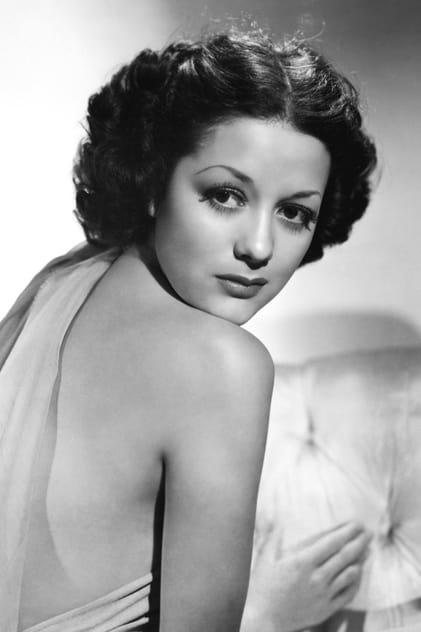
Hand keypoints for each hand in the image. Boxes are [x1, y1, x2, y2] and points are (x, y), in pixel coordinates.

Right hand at [242, 522, 371, 631]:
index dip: (346, 532)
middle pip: (345, 556)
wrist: (265, 620)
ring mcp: (324, 594)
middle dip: (359, 542)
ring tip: (367, 550)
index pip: (331, 542)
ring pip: (350, 574)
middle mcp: (316, 577)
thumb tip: (276, 520)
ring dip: (360, 560)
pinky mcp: (326, 609)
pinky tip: (358, 574)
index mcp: (302, 562)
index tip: (356, 524)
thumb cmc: (262, 589)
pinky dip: (356, 582)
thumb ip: (272, 537)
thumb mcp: (264, 559)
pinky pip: (348, 593)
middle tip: (368, 532)